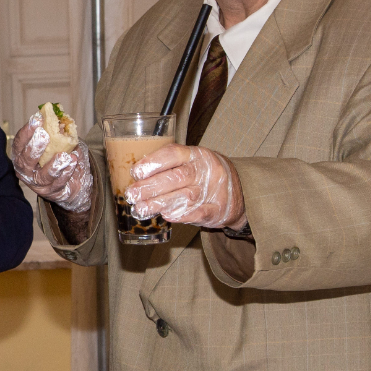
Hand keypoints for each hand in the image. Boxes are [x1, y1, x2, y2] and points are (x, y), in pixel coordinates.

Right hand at [10, 110, 93, 212]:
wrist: (71, 183)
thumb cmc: (58, 158)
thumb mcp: (56, 142)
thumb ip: (55, 131)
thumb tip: (60, 117)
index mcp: (23, 155)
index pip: (19, 144)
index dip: (26, 132)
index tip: (36, 120)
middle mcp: (26, 171)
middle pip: (25, 162)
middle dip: (34, 148)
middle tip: (44, 136)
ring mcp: (38, 184)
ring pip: (42, 176)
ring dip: (53, 165)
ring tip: (64, 156)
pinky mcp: (52, 193)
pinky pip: (58, 183)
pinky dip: (66, 172)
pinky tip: (72, 161)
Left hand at [125, 144, 245, 229]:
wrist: (239, 191)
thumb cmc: (203, 174)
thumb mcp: (190, 161)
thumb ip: (167, 165)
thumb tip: (133, 176)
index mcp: (195, 154)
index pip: (173, 154)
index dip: (153, 163)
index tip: (135, 173)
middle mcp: (205, 171)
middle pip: (177, 177)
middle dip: (151, 187)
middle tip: (132, 195)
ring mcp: (212, 191)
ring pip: (185, 196)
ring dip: (160, 203)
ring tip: (141, 209)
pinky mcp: (216, 210)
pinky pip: (199, 213)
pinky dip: (182, 215)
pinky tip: (167, 216)